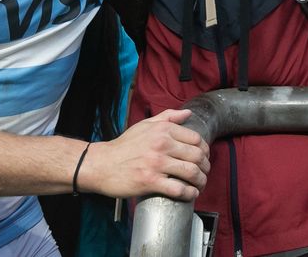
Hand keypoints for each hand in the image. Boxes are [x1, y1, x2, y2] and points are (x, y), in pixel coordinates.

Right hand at [79, 108, 208, 200]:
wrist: (101, 164)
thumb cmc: (123, 146)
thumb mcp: (145, 125)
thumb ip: (168, 117)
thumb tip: (187, 113)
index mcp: (163, 130)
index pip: (196, 139)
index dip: (205, 150)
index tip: (204, 158)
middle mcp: (162, 145)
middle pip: (197, 156)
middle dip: (206, 167)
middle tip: (204, 173)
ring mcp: (156, 164)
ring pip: (191, 172)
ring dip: (201, 181)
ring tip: (199, 185)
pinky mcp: (150, 181)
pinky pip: (178, 189)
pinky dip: (189, 193)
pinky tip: (190, 194)